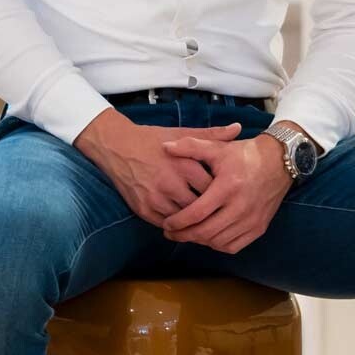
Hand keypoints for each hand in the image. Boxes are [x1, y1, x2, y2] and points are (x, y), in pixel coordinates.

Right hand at [74, 112, 241, 223]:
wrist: (116, 146)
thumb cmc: (151, 140)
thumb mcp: (182, 134)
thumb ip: (211, 135)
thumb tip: (238, 128)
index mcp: (184, 165)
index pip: (213, 189)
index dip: (222, 194)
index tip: (227, 195)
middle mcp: (171, 183)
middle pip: (200, 207)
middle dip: (210, 211)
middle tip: (219, 213)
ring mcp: (156, 198)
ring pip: (184, 219)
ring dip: (194, 221)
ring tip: (203, 220)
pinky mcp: (143, 209)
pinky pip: (166, 225)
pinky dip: (176, 226)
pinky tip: (184, 222)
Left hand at [157, 133, 290, 253]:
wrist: (279, 162)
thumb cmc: (245, 154)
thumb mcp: (217, 147)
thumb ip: (190, 147)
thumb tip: (165, 147)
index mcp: (228, 187)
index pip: (197, 213)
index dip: (178, 222)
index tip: (166, 224)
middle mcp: (241, 207)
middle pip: (206, 232)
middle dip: (184, 235)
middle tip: (170, 233)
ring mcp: (252, 219)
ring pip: (218, 242)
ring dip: (199, 241)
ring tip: (186, 234)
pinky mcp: (259, 227)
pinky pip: (234, 246)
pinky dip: (218, 245)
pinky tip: (208, 237)